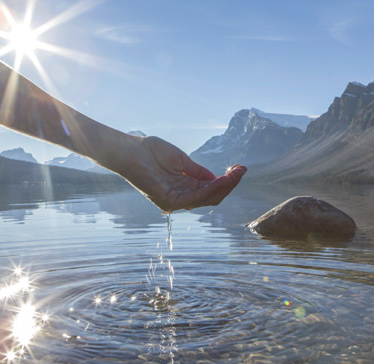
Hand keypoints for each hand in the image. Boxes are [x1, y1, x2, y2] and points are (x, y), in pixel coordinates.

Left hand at [119, 136, 246, 211]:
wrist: (131, 151)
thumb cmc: (151, 152)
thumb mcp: (182, 161)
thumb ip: (198, 171)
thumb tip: (217, 178)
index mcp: (184, 187)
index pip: (210, 188)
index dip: (226, 180)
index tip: (240, 168)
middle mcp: (181, 197)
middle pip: (212, 196)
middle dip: (229, 184)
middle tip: (242, 170)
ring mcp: (175, 201)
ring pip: (207, 198)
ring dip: (224, 186)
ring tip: (236, 174)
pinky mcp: (169, 201)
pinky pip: (195, 197)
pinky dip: (211, 189)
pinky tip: (222, 179)